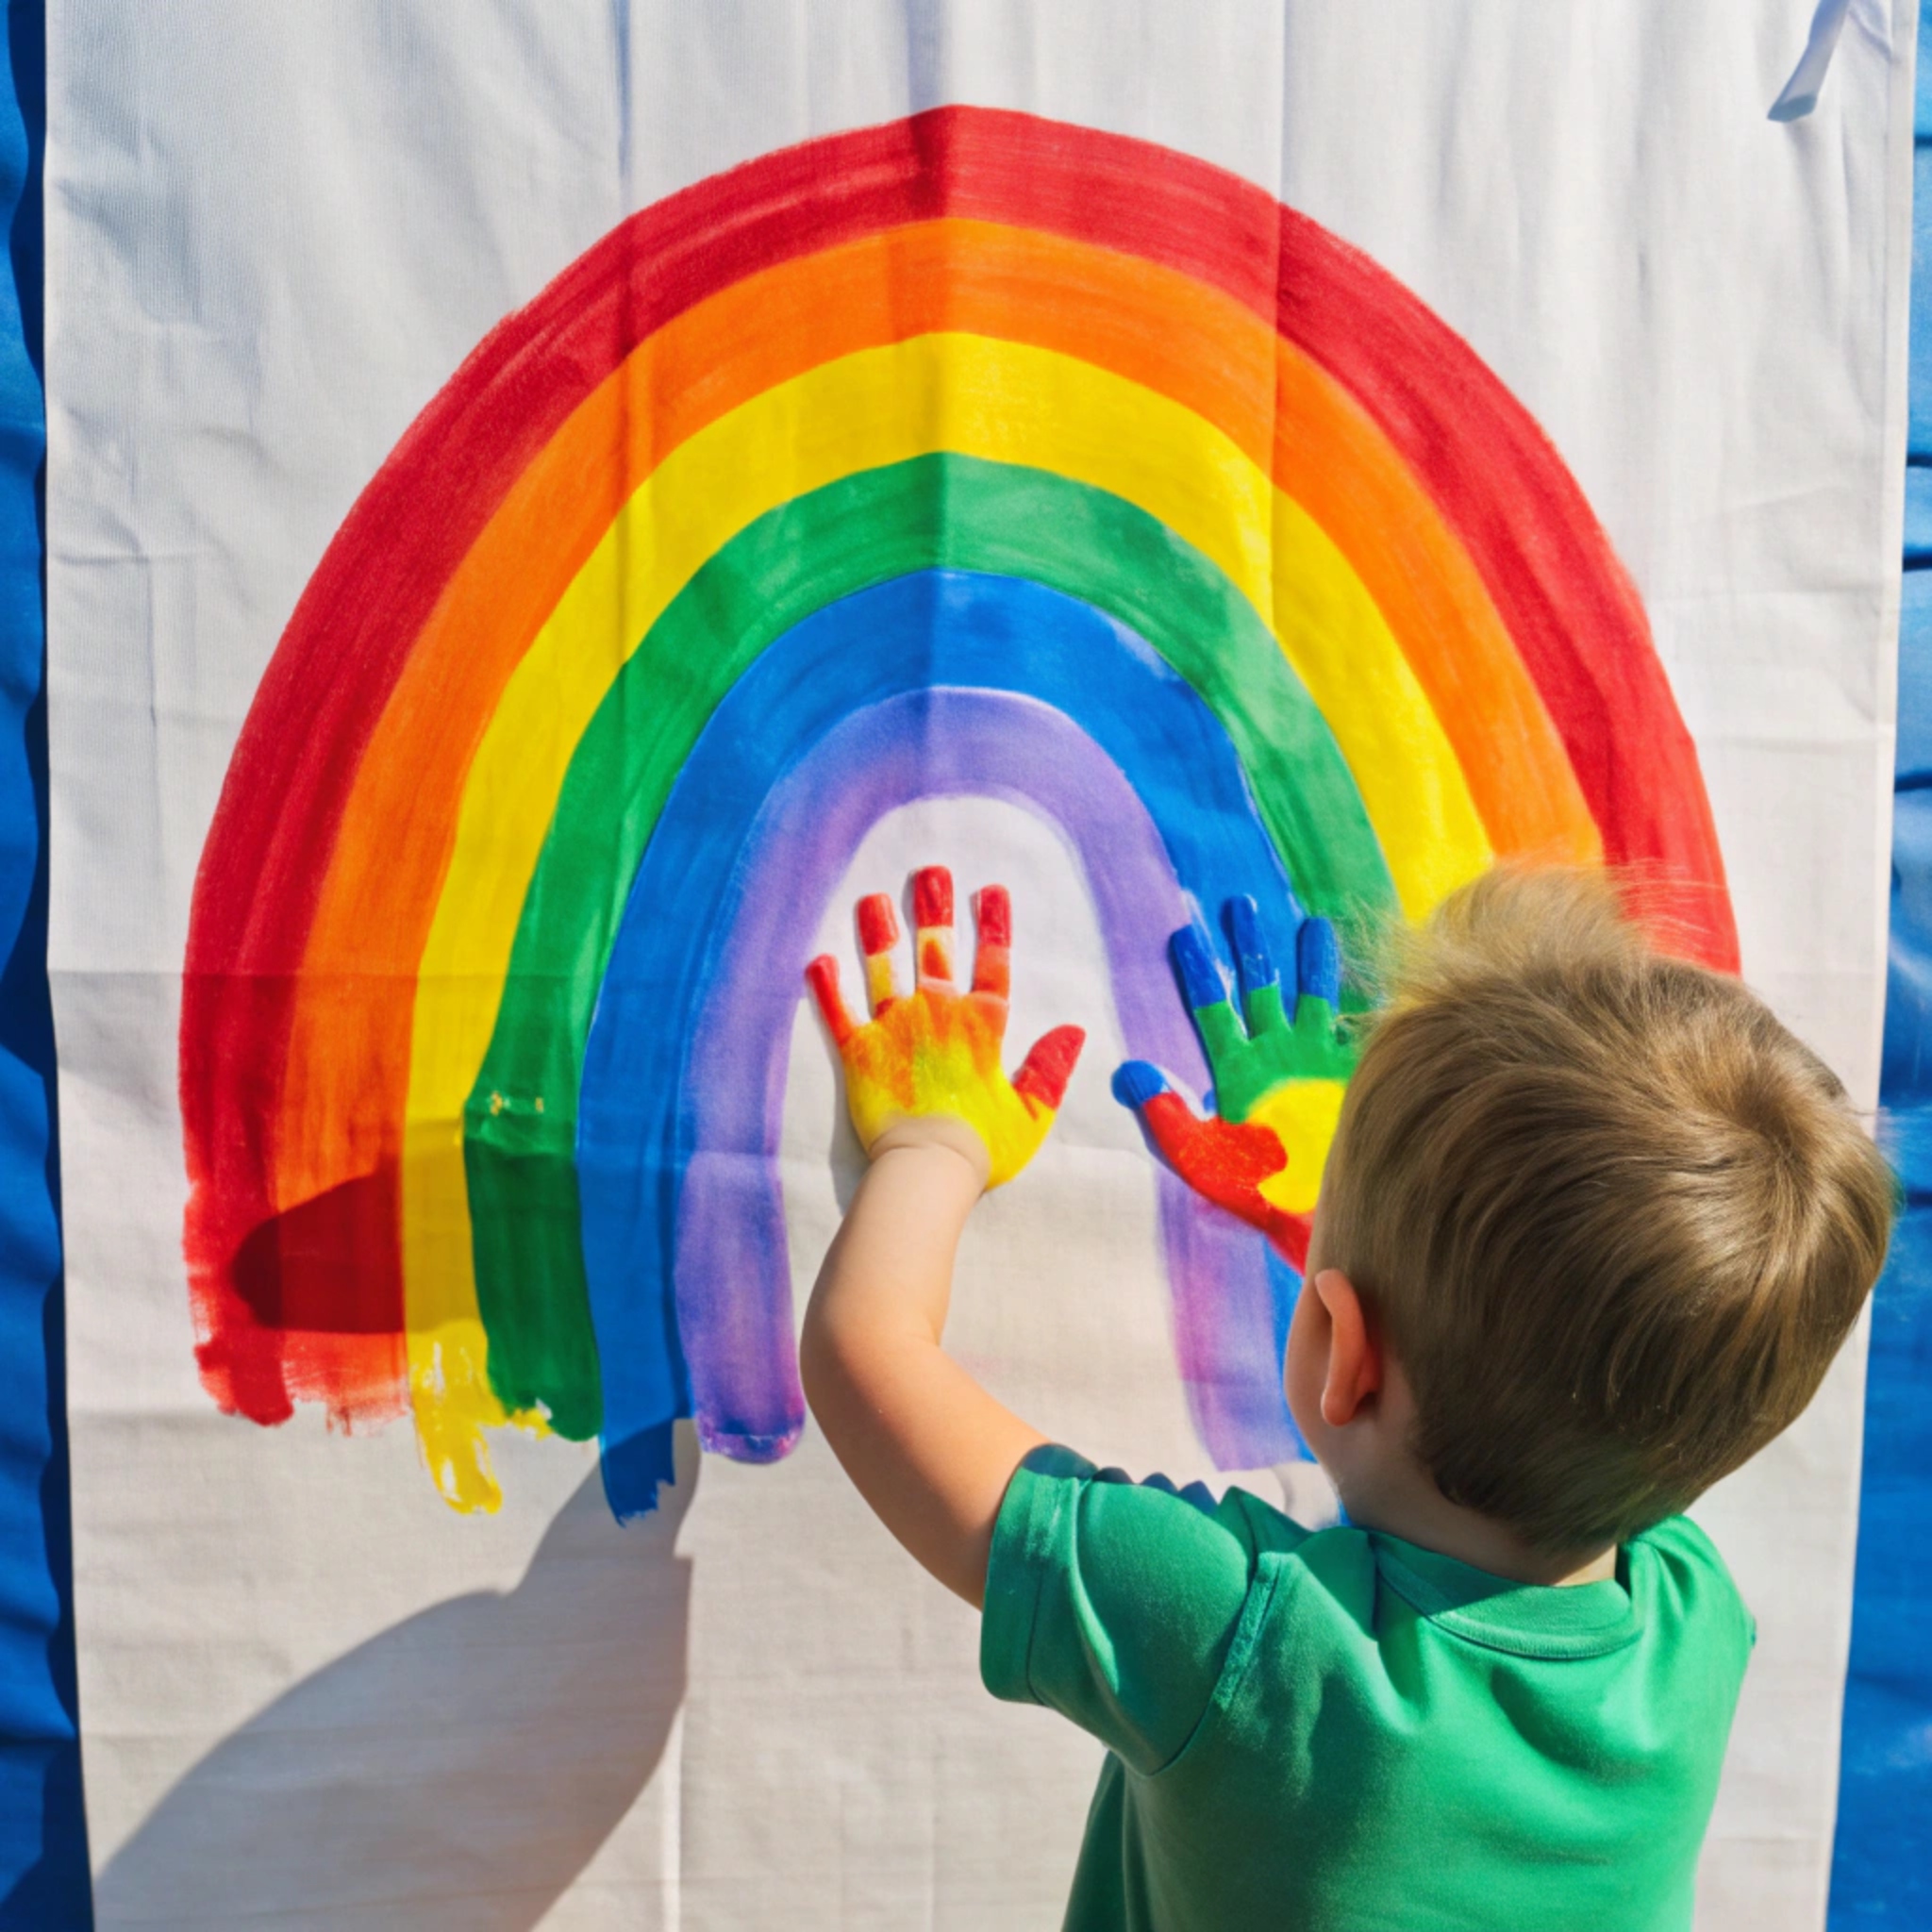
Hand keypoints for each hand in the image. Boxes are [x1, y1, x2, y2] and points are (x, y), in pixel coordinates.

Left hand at [807, 866, 1085, 1187]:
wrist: (928, 1168)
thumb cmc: (983, 1146)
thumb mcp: (1032, 1112)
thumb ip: (1050, 1069)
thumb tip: (1074, 1032)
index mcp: (982, 1027)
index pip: (993, 964)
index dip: (993, 926)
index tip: (991, 891)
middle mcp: (938, 1016)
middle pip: (936, 951)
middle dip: (934, 909)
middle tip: (930, 873)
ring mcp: (895, 1030)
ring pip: (885, 969)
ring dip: (880, 933)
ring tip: (872, 900)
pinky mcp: (859, 1053)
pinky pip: (840, 1013)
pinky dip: (828, 988)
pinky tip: (819, 961)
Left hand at [1112, 894, 1354, 1269]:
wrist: (1313, 1215)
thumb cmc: (1253, 1192)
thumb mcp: (1199, 1157)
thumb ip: (1163, 1117)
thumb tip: (1125, 1072)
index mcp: (1234, 1071)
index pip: (1212, 1010)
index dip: (1199, 973)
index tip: (1184, 935)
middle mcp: (1273, 1056)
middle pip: (1256, 988)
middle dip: (1248, 947)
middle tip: (1237, 902)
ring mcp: (1312, 1059)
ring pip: (1306, 994)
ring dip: (1302, 958)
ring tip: (1302, 919)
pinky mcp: (1350, 1069)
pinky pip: (1350, 1018)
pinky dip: (1350, 986)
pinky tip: (1354, 958)